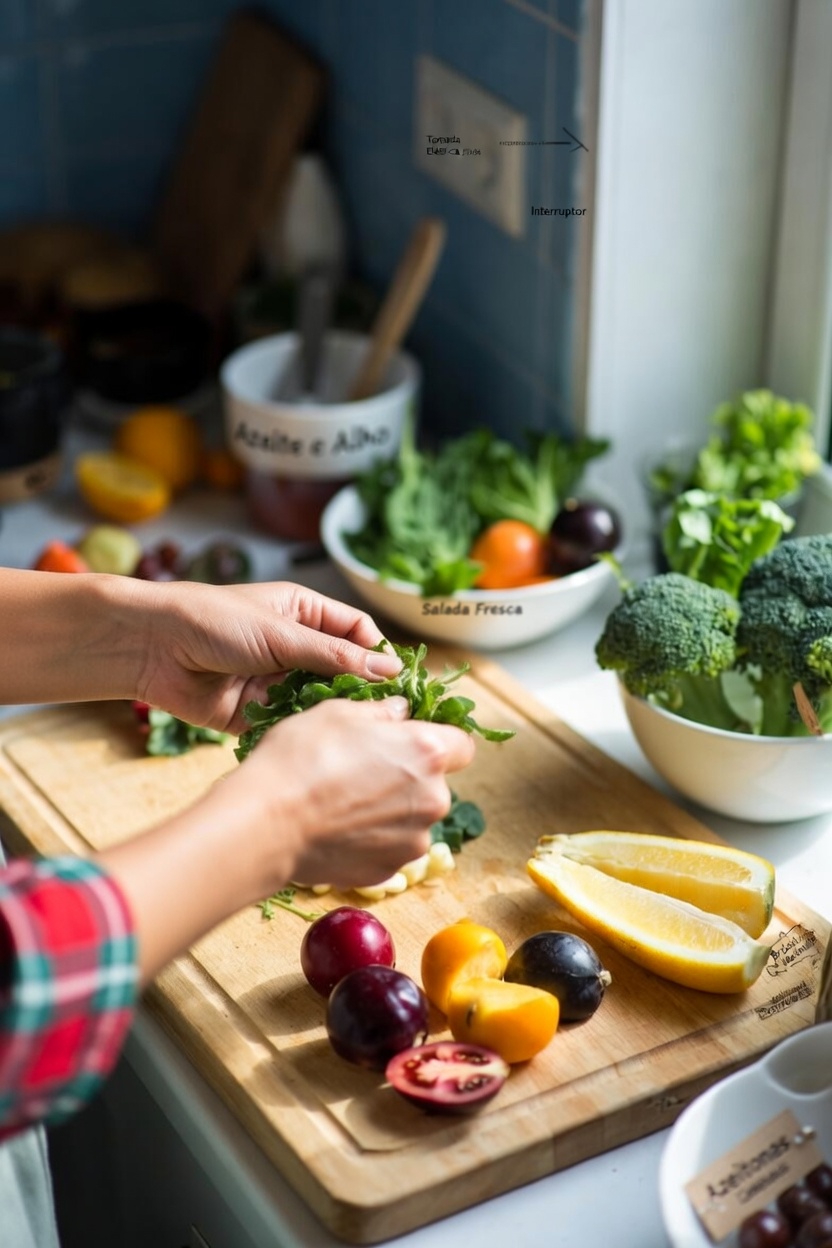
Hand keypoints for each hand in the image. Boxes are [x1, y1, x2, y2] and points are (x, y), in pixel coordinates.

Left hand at [135, 580, 402, 732]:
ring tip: (349, 732)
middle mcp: (293, 646)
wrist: (150, 647)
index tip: (398, 680)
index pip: (356, 632)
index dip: (378, 654)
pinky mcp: (255, 713)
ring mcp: (274, 681)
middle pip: (342, 671)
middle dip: (360, 691)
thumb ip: (334, 657)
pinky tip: (313, 743)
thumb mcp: (281, 634)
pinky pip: (288, 725)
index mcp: (303, 613)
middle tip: (382, 717)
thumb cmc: (212, 620)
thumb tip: (390, 670)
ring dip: (330, 714)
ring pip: (318, 702)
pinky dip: (300, 733)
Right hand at [232, 695, 477, 891]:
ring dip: (391, 809)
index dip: (439, 739)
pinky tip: (339, 827)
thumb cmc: (300, 759)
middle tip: (363, 768)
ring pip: (413, 818)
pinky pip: (390, 846)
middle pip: (435, 783)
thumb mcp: (339, 712)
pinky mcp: (388, 870)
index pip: (463, 744)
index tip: (411, 740)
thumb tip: (400, 712)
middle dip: (409, 775)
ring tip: (345, 801)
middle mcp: (433, 799)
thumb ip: (382, 712)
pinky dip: (373, 838)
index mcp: (427, 752)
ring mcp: (413, 841)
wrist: (266, 824)